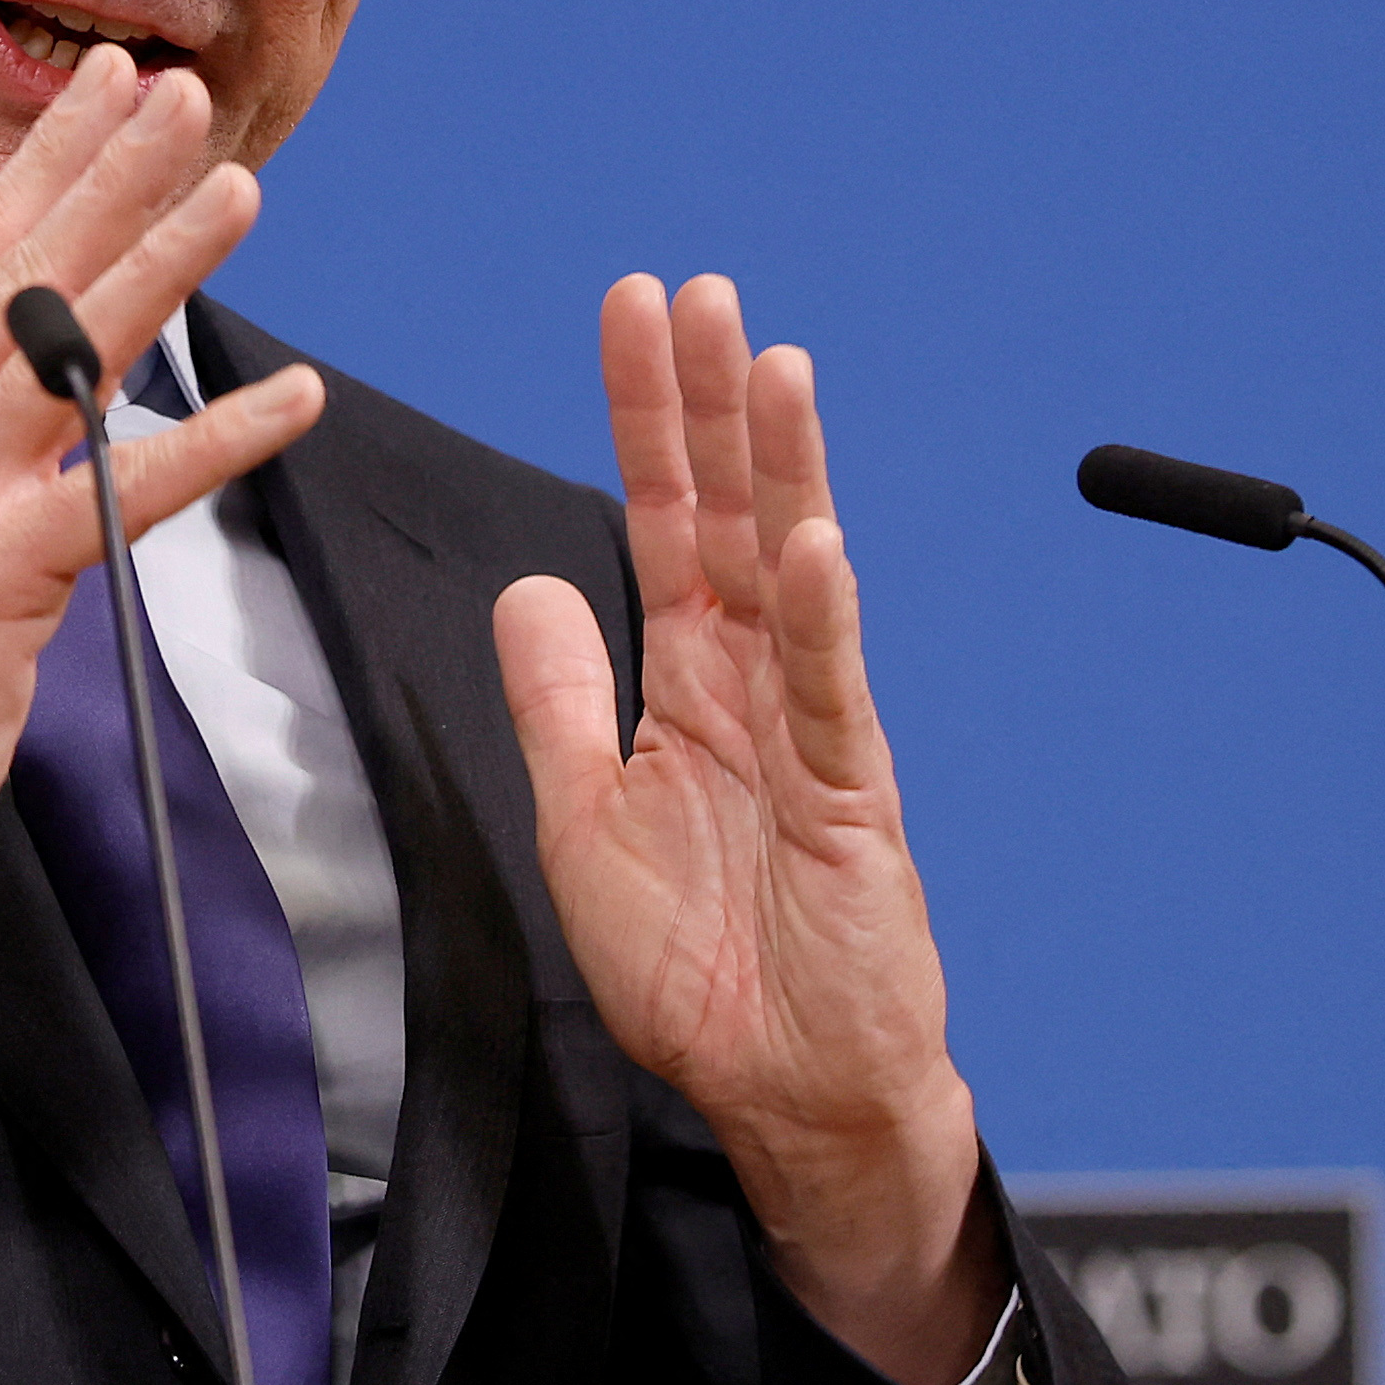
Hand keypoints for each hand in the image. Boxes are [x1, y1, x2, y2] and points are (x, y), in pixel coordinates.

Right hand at [0, 43, 325, 1049]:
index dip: (40, 165)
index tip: (103, 89)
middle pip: (19, 274)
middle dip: (106, 173)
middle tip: (186, 91)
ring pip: (69, 354)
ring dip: (163, 262)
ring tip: (241, 190)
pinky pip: (126, 493)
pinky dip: (216, 439)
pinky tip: (293, 399)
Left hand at [495, 274, 1001, 1384]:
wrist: (790, 1093)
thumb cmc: (702, 971)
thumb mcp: (584, 822)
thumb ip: (560, 703)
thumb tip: (530, 584)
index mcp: (691, 682)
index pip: (665, 521)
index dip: (648, 419)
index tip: (633, 312)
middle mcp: (756, 684)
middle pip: (730, 514)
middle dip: (711, 404)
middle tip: (696, 292)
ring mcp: (812, 732)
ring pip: (792, 574)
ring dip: (780, 470)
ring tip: (769, 365)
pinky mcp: (854, 800)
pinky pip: (831, 692)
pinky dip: (819, 618)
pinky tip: (807, 541)